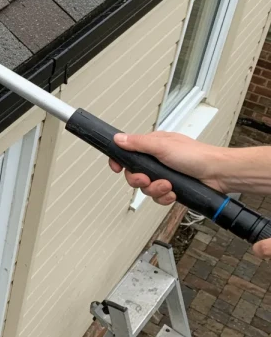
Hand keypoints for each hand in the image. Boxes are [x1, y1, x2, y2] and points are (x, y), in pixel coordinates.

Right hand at [108, 132, 270, 257]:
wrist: (219, 174)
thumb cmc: (196, 156)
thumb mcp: (162, 146)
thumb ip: (138, 143)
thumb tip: (118, 138)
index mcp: (153, 145)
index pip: (127, 152)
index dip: (119, 161)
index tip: (116, 168)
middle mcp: (157, 160)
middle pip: (134, 173)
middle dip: (139, 180)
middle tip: (148, 179)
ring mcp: (164, 174)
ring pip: (146, 188)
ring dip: (155, 189)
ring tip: (168, 186)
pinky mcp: (172, 188)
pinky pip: (158, 197)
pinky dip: (164, 197)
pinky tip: (173, 192)